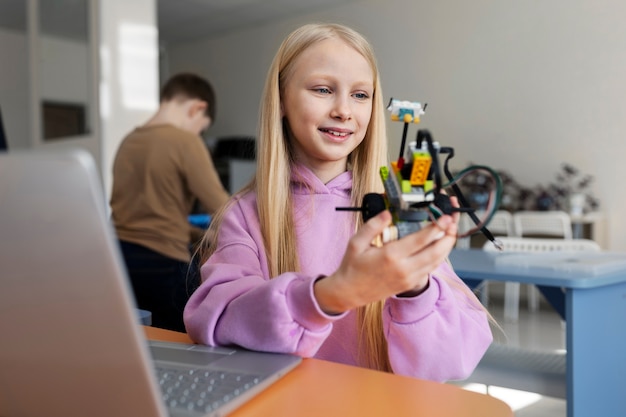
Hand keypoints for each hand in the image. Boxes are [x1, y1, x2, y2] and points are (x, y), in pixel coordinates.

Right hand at [314, 207, 457, 314]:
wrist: (349, 292)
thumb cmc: (352, 266)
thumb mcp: (356, 242)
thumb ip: (373, 226)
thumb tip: (388, 214)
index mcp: (391, 256)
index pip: (421, 240)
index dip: (437, 227)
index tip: (446, 216)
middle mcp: (404, 269)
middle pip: (437, 251)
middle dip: (449, 235)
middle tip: (453, 222)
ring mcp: (409, 278)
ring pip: (437, 261)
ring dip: (447, 246)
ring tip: (451, 232)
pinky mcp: (410, 284)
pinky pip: (431, 269)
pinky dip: (439, 257)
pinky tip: (440, 247)